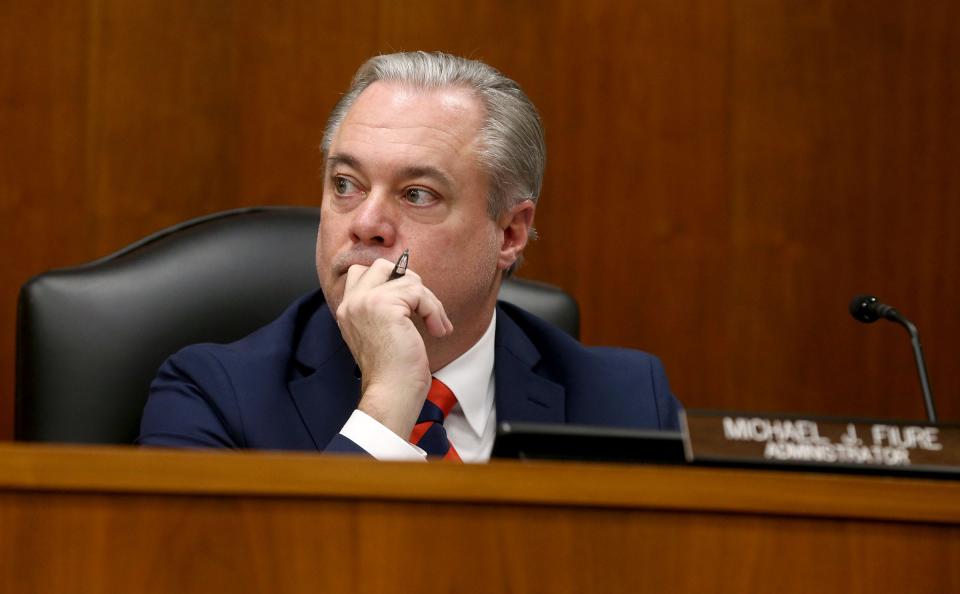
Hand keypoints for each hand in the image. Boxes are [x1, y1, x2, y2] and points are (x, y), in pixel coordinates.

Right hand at [335, 258, 453, 437]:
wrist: (392, 393)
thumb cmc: (393, 370)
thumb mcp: (382, 331)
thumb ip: (384, 305)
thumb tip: (409, 279)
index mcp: (347, 309)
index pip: (362, 271)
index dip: (390, 281)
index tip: (410, 305)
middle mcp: (351, 302)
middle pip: (382, 265)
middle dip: (409, 283)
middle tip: (422, 309)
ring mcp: (365, 301)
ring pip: (408, 279)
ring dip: (429, 301)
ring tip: (435, 325)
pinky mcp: (384, 305)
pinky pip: (419, 293)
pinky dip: (434, 311)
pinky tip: (438, 331)